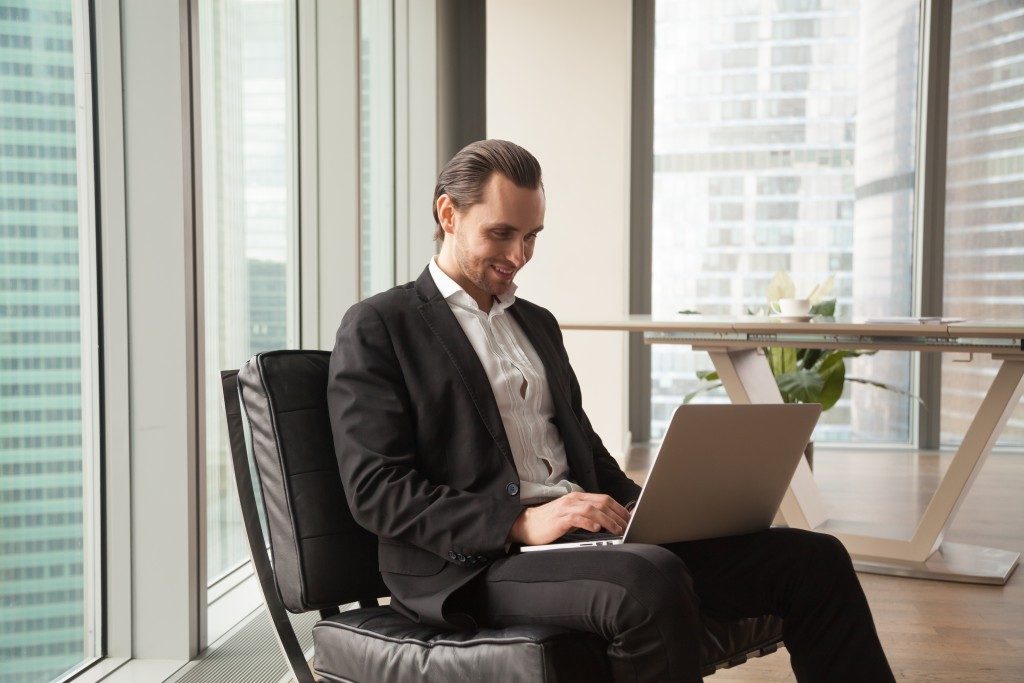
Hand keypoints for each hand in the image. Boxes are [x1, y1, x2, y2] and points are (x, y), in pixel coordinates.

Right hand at [508, 493, 629, 545]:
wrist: (526, 524)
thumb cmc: (549, 522)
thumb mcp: (571, 516)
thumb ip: (586, 516)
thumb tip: (606, 522)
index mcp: (577, 497)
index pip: (604, 499)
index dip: (619, 508)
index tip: (629, 518)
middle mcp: (573, 500)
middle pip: (601, 503)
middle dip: (618, 514)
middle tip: (628, 526)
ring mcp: (566, 508)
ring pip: (593, 510)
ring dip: (608, 520)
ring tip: (617, 529)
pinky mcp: (559, 519)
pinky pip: (578, 518)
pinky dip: (589, 523)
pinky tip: (597, 529)